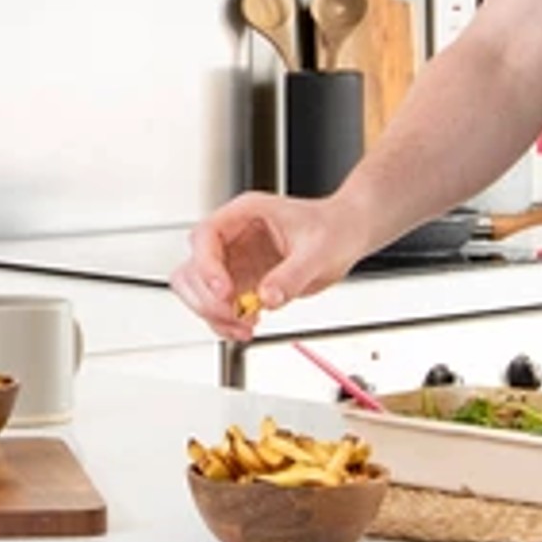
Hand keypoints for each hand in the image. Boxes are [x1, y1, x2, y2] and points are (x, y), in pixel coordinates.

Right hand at [173, 192, 363, 339]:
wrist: (348, 235)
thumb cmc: (333, 227)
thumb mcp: (318, 250)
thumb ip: (292, 275)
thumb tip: (267, 297)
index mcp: (245, 214)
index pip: (206, 236)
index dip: (207, 266)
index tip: (225, 292)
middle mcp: (233, 237)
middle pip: (193, 267)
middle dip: (207, 298)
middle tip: (235, 316)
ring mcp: (235, 261)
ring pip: (198, 290)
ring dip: (213, 314)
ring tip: (243, 327)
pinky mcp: (243, 282)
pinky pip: (219, 306)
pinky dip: (226, 322)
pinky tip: (249, 325)